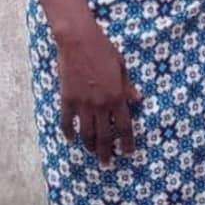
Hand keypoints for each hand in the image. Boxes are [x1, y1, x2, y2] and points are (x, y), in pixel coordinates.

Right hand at [56, 16, 141, 165]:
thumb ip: (127, 85)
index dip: (127, 142)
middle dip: (107, 152)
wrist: (78, 40)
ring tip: (92, 153)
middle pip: (105, 136)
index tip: (128, 152)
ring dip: (90, 146)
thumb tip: (138, 99)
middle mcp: (101, 105)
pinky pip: (67, 122)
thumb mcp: (121, 66)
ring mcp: (83, 104)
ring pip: (86, 133)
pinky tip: (71, 139)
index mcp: (117, 96)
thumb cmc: (103, 49)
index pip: (124, 127)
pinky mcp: (67, 99)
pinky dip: (68, 133)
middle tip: (107, 163)